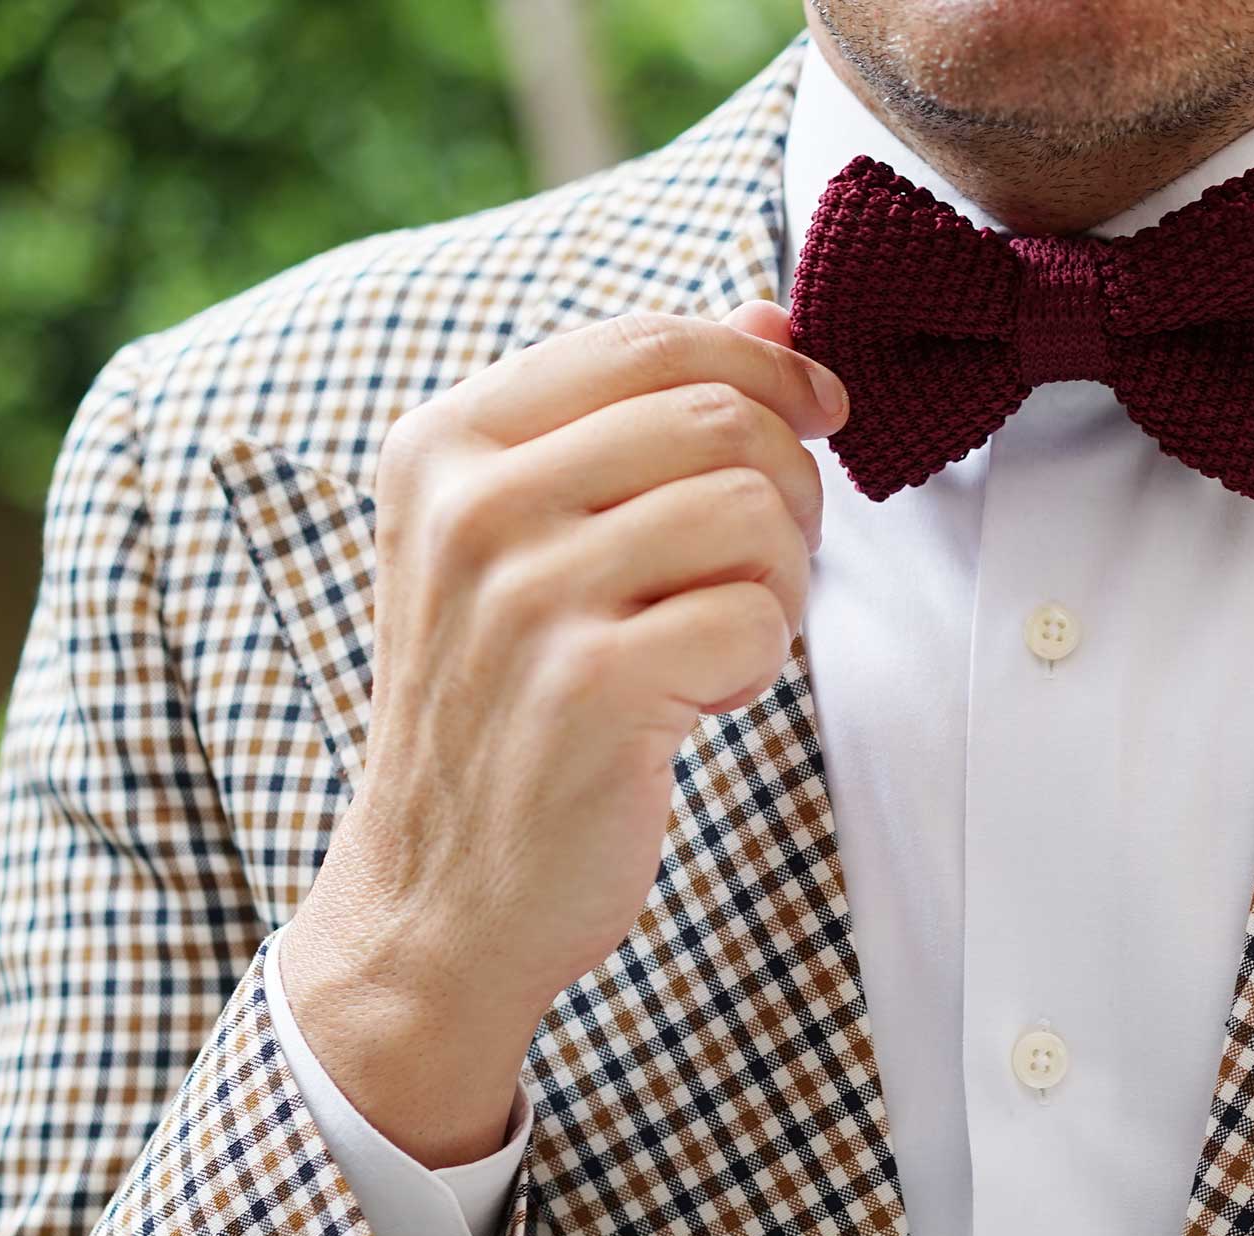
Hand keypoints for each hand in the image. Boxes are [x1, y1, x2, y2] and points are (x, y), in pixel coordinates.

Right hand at [276, 301, 847, 1164]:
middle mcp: (473, 505)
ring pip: (755, 512)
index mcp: (448, 443)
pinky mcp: (592, 687)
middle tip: (758, 569)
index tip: (814, 416)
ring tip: (710, 642)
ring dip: (776, 587)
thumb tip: (772, 322)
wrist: (439, 895)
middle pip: (724, 417)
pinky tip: (693, 702)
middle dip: (786, 489)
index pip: (651, 341)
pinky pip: (758, 621)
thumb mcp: (527, 541)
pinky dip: (757, 667)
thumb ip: (636, 422)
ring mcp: (526, 596)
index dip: (765, 370)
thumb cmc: (504, 709)